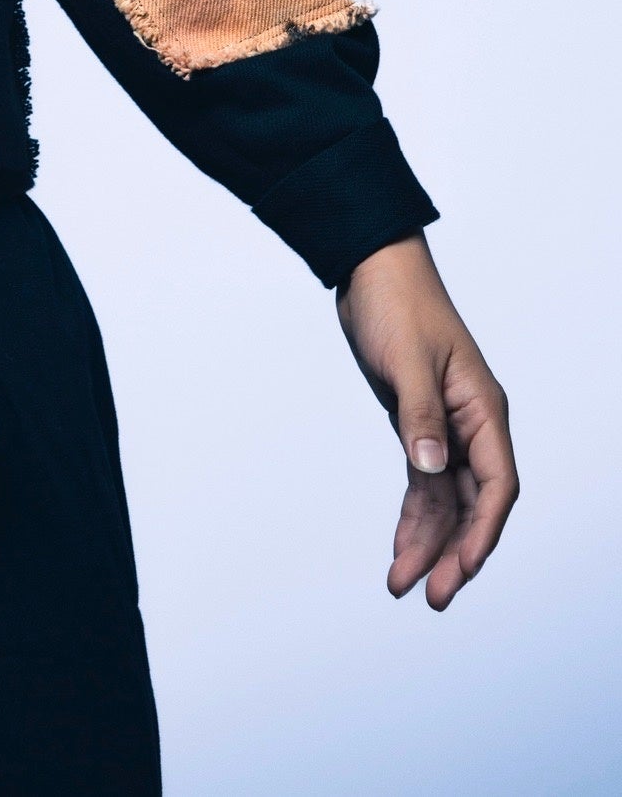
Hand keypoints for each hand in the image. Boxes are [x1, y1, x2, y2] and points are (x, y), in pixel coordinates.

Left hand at [336, 233, 517, 609]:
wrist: (370, 268)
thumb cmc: (396, 304)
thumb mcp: (407, 361)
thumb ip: (419, 417)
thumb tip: (431, 469)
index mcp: (483, 409)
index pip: (496, 486)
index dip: (482, 532)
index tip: (461, 568)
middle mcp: (471, 424)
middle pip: (472, 504)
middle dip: (454, 552)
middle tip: (432, 598)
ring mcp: (445, 427)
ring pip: (445, 500)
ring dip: (428, 541)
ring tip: (402, 585)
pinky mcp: (417, 425)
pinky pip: (423, 483)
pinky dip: (412, 515)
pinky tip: (400, 547)